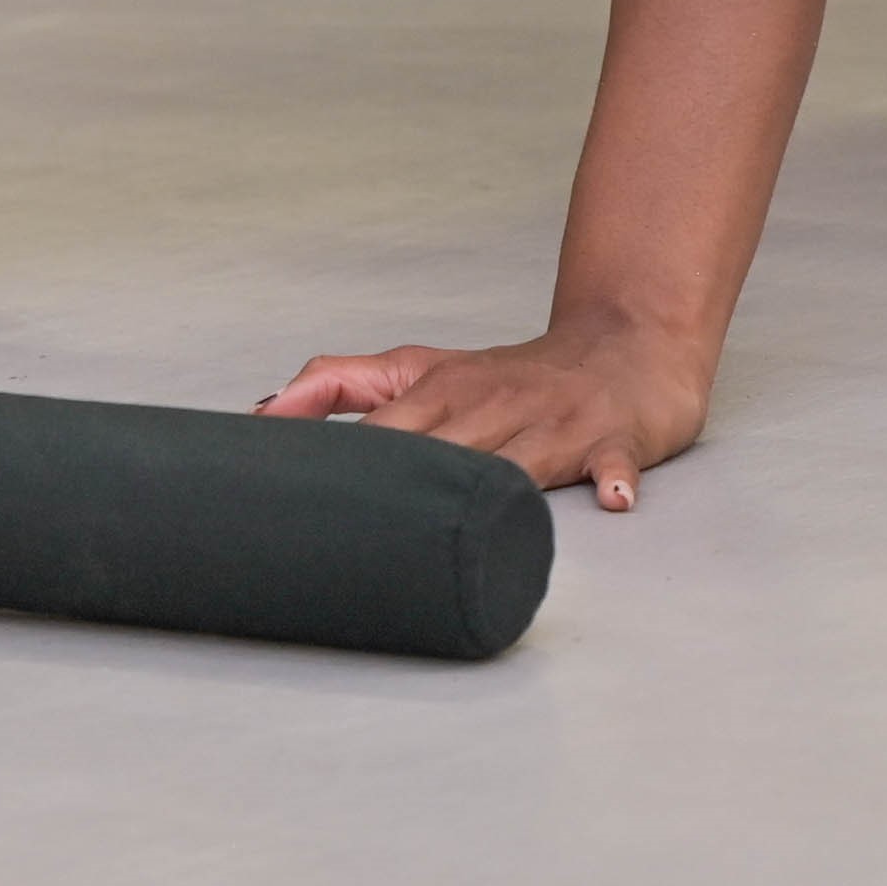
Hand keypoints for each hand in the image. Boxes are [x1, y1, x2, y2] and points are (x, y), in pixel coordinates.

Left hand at [261, 317, 711, 510]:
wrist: (622, 346)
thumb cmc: (512, 373)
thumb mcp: (422, 366)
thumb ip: (340, 381)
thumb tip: (264, 414)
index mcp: (440, 389)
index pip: (381, 431)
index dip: (343, 471)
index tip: (301, 506)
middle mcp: (493, 403)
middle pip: (440, 450)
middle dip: (400, 489)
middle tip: (358, 539)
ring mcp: (554, 422)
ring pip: (518, 460)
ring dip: (497, 488)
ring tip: (468, 529)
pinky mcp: (612, 439)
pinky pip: (613, 461)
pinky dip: (613, 478)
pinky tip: (611, 497)